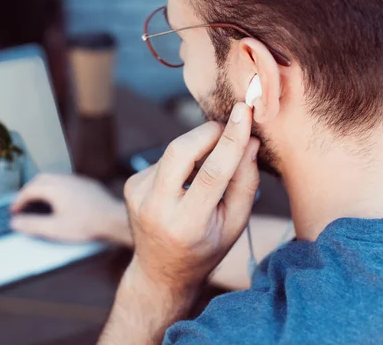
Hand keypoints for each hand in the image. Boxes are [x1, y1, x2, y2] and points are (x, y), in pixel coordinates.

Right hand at [10, 174, 127, 243]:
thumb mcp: (55, 229)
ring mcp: (77, 180)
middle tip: (23, 203)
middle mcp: (64, 180)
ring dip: (42, 188)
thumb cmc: (87, 224)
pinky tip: (59, 200)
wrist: (113, 219)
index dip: (19, 200)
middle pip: (39, 180)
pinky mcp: (86, 184)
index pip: (29, 190)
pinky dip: (55, 188)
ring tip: (38, 201)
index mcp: (54, 188)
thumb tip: (15, 223)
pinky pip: (65, 181)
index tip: (14, 210)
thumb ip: (32, 225)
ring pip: (53, 178)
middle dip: (28, 191)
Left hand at [124, 102, 259, 290]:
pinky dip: (183, 160)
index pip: (211, 173)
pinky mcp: (131, 184)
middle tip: (231, 126)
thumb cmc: (205, 247)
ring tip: (210, 166)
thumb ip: (246, 183)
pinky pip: (164, 159)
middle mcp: (155, 208)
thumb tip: (250, 140)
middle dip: (208, 131)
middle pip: (180, 151)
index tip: (243, 112)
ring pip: (173, 151)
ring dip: (197, 148)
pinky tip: (187, 179)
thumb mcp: (235, 224)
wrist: (160, 270)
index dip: (230, 140)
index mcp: (186, 224)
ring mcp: (137, 194)